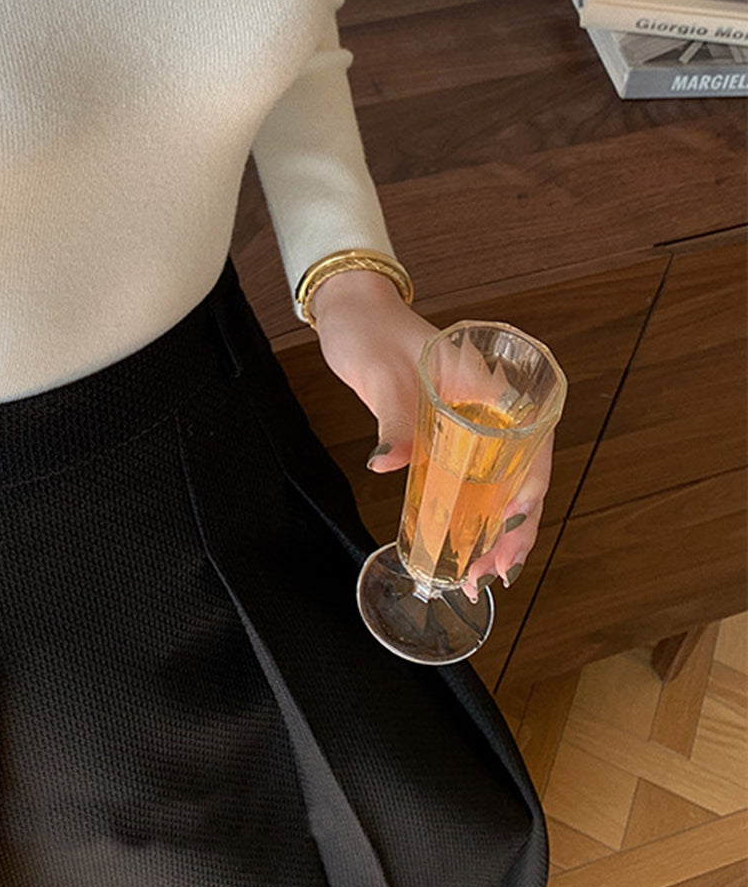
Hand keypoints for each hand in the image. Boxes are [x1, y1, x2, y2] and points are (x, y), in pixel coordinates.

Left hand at [309, 268, 553, 604]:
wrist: (353, 313)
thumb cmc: (372, 332)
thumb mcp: (382, 375)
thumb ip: (392, 418)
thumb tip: (386, 463)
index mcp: (492, 386)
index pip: (532, 447)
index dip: (529, 496)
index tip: (511, 533)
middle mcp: (492, 406)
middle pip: (523, 475)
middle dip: (515, 528)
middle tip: (494, 573)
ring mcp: (474, 421)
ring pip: (503, 481)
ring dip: (497, 527)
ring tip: (483, 572)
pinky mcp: (450, 433)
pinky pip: (474, 476)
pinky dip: (473, 510)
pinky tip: (466, 542)